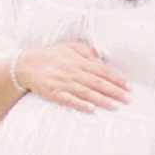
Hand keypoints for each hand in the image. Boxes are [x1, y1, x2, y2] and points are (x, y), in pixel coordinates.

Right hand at [15, 40, 130, 111]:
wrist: (27, 64)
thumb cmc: (51, 55)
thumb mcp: (69, 46)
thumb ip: (86, 51)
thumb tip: (100, 59)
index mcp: (78, 61)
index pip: (102, 71)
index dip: (116, 79)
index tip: (128, 86)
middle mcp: (73, 72)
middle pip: (98, 83)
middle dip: (114, 91)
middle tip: (127, 99)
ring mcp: (64, 84)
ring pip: (87, 93)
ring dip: (102, 100)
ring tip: (115, 106)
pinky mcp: (55, 93)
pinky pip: (70, 100)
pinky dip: (81, 104)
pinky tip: (91, 108)